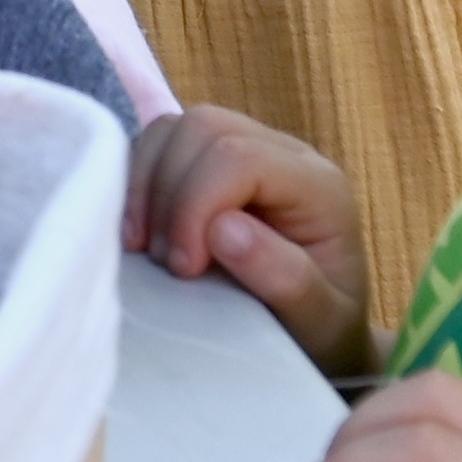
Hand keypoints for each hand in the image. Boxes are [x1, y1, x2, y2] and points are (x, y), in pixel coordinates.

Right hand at [127, 105, 373, 371]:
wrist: (320, 333)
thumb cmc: (323, 329)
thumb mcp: (319, 321)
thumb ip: (285, 278)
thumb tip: (224, 229)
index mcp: (319, 186)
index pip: (241, 158)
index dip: (196, 204)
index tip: (184, 269)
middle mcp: (284, 153)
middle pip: (204, 127)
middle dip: (169, 193)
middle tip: (168, 262)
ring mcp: (245, 148)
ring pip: (174, 128)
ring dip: (146, 186)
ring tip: (150, 249)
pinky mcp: (209, 160)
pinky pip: (157, 142)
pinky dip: (137, 181)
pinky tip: (142, 231)